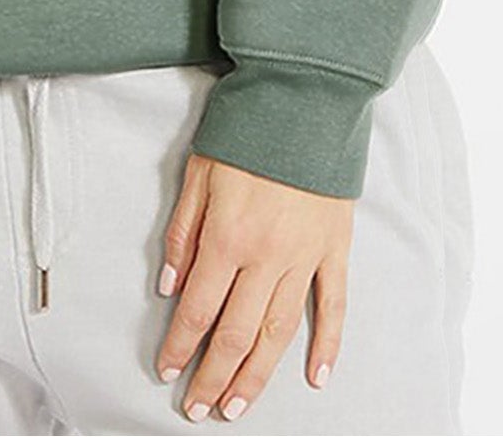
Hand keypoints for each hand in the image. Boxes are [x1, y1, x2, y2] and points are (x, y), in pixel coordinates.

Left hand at [154, 153, 351, 421]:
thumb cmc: (245, 129)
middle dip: (214, 376)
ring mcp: (305, 255)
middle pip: (236, 333)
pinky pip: (332, 305)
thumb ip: (183, 232)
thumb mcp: (198, 172)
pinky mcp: (335, 248)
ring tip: (238, 406)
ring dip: (257, 375)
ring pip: (279, 332)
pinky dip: (327, 346)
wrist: (303, 96)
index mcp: (228, 236)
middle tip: (198, 407)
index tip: (167, 370)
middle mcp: (266, 255)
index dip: (180, 345)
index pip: (198, 308)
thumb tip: (170, 286)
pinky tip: (316, 377)